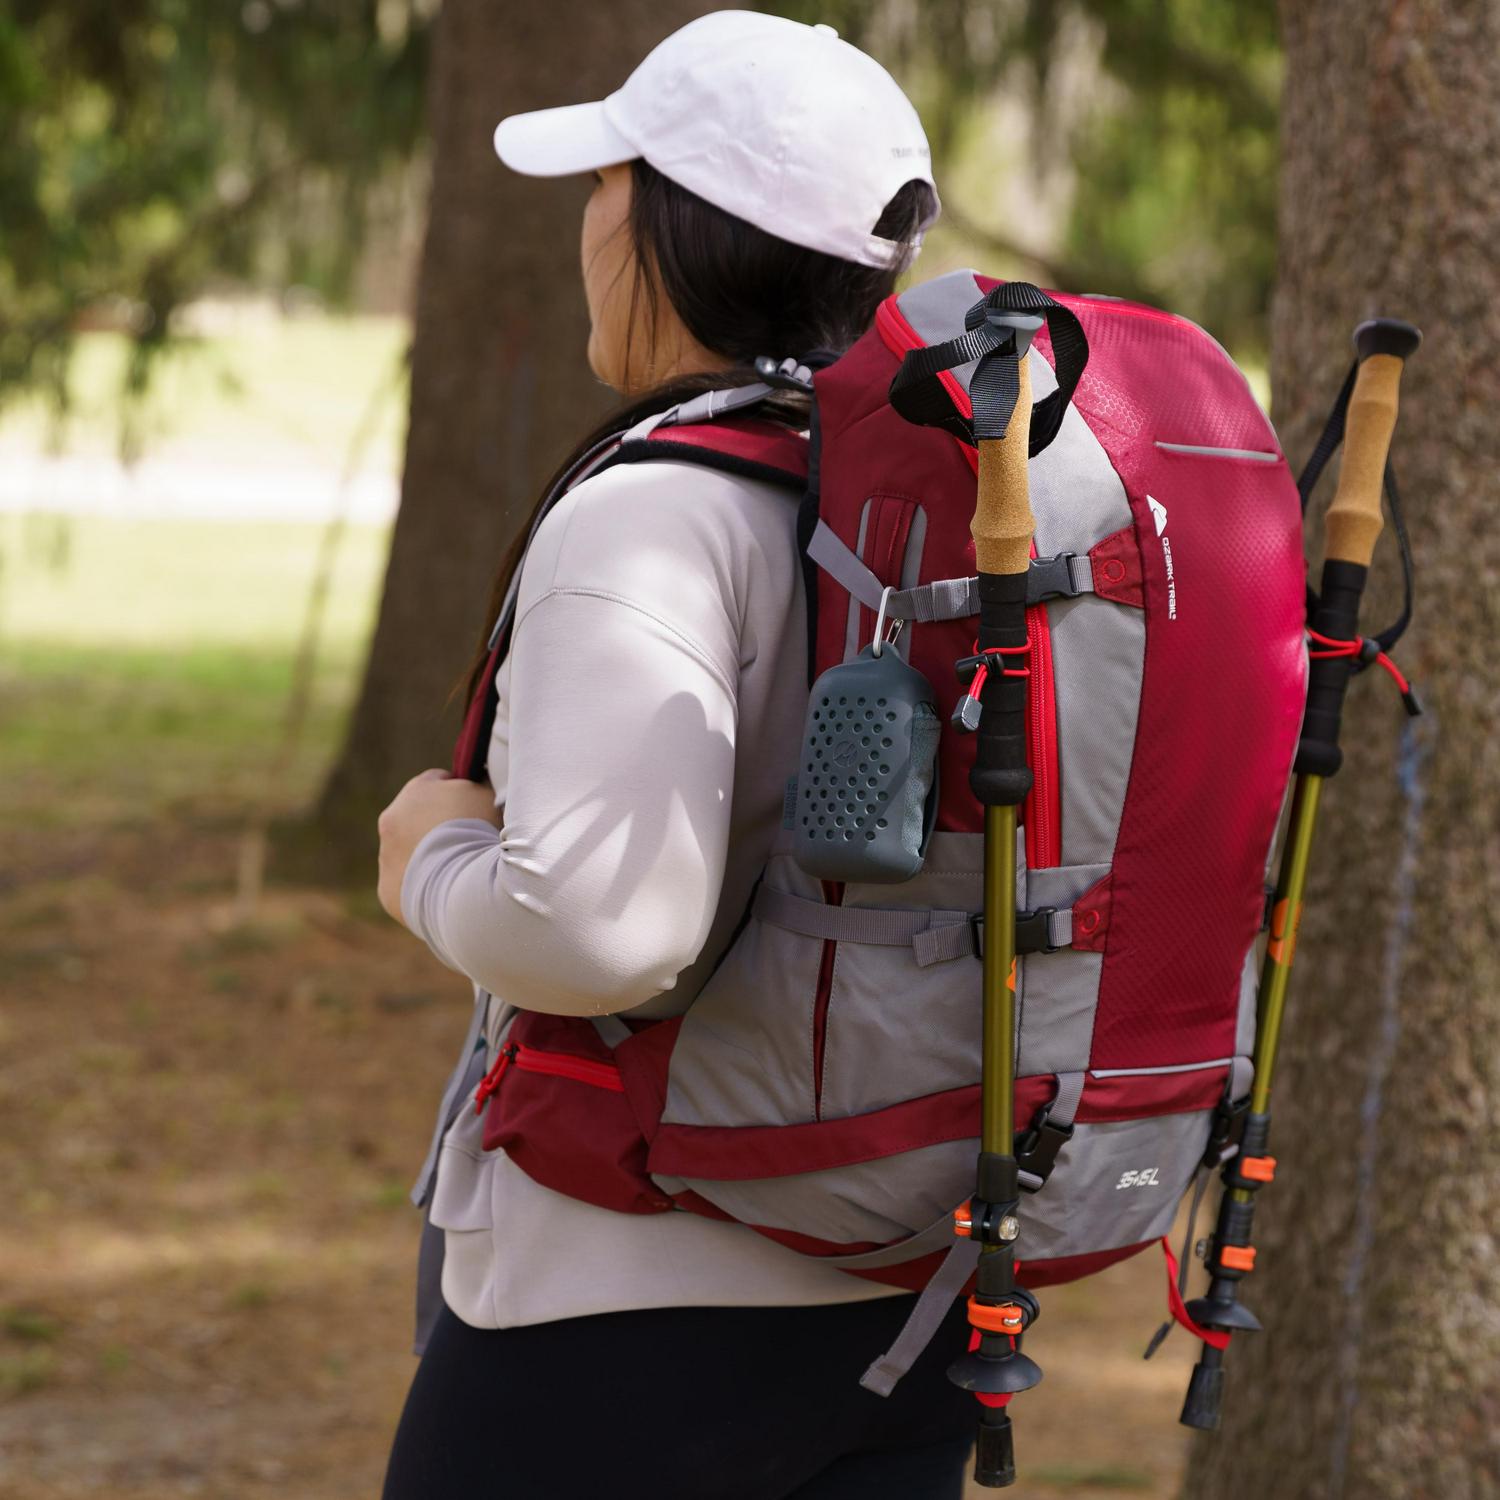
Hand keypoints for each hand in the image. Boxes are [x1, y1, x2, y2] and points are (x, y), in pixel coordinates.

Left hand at [377, 768, 502, 925]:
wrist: (462, 883)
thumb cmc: (479, 833)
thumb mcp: (488, 795)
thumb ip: (476, 786)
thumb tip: (476, 784)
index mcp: (418, 789)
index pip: (438, 781)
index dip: (461, 794)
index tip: (477, 810)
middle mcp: (392, 818)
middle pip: (418, 818)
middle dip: (438, 827)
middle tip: (469, 843)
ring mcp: (386, 856)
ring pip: (409, 853)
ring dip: (429, 857)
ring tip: (460, 871)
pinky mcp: (388, 890)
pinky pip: (406, 885)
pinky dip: (424, 886)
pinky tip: (447, 891)